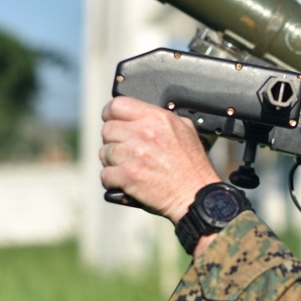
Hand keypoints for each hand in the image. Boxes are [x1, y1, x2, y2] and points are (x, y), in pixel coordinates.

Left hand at [100, 96, 220, 223]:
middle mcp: (144, 132)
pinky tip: (126, 181)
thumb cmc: (192, 166)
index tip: (111, 121)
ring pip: (104, 152)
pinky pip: (105, 174)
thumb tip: (143, 114)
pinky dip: (112, 180)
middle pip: (107, 129)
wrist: (195, 195)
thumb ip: (162, 118)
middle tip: (126, 151)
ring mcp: (135, 154)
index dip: (110, 114)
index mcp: (157, 118)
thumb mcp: (185, 130)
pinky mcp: (128, 176)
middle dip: (114, 141)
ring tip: (129, 167)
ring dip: (112, 162)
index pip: (117, 105)